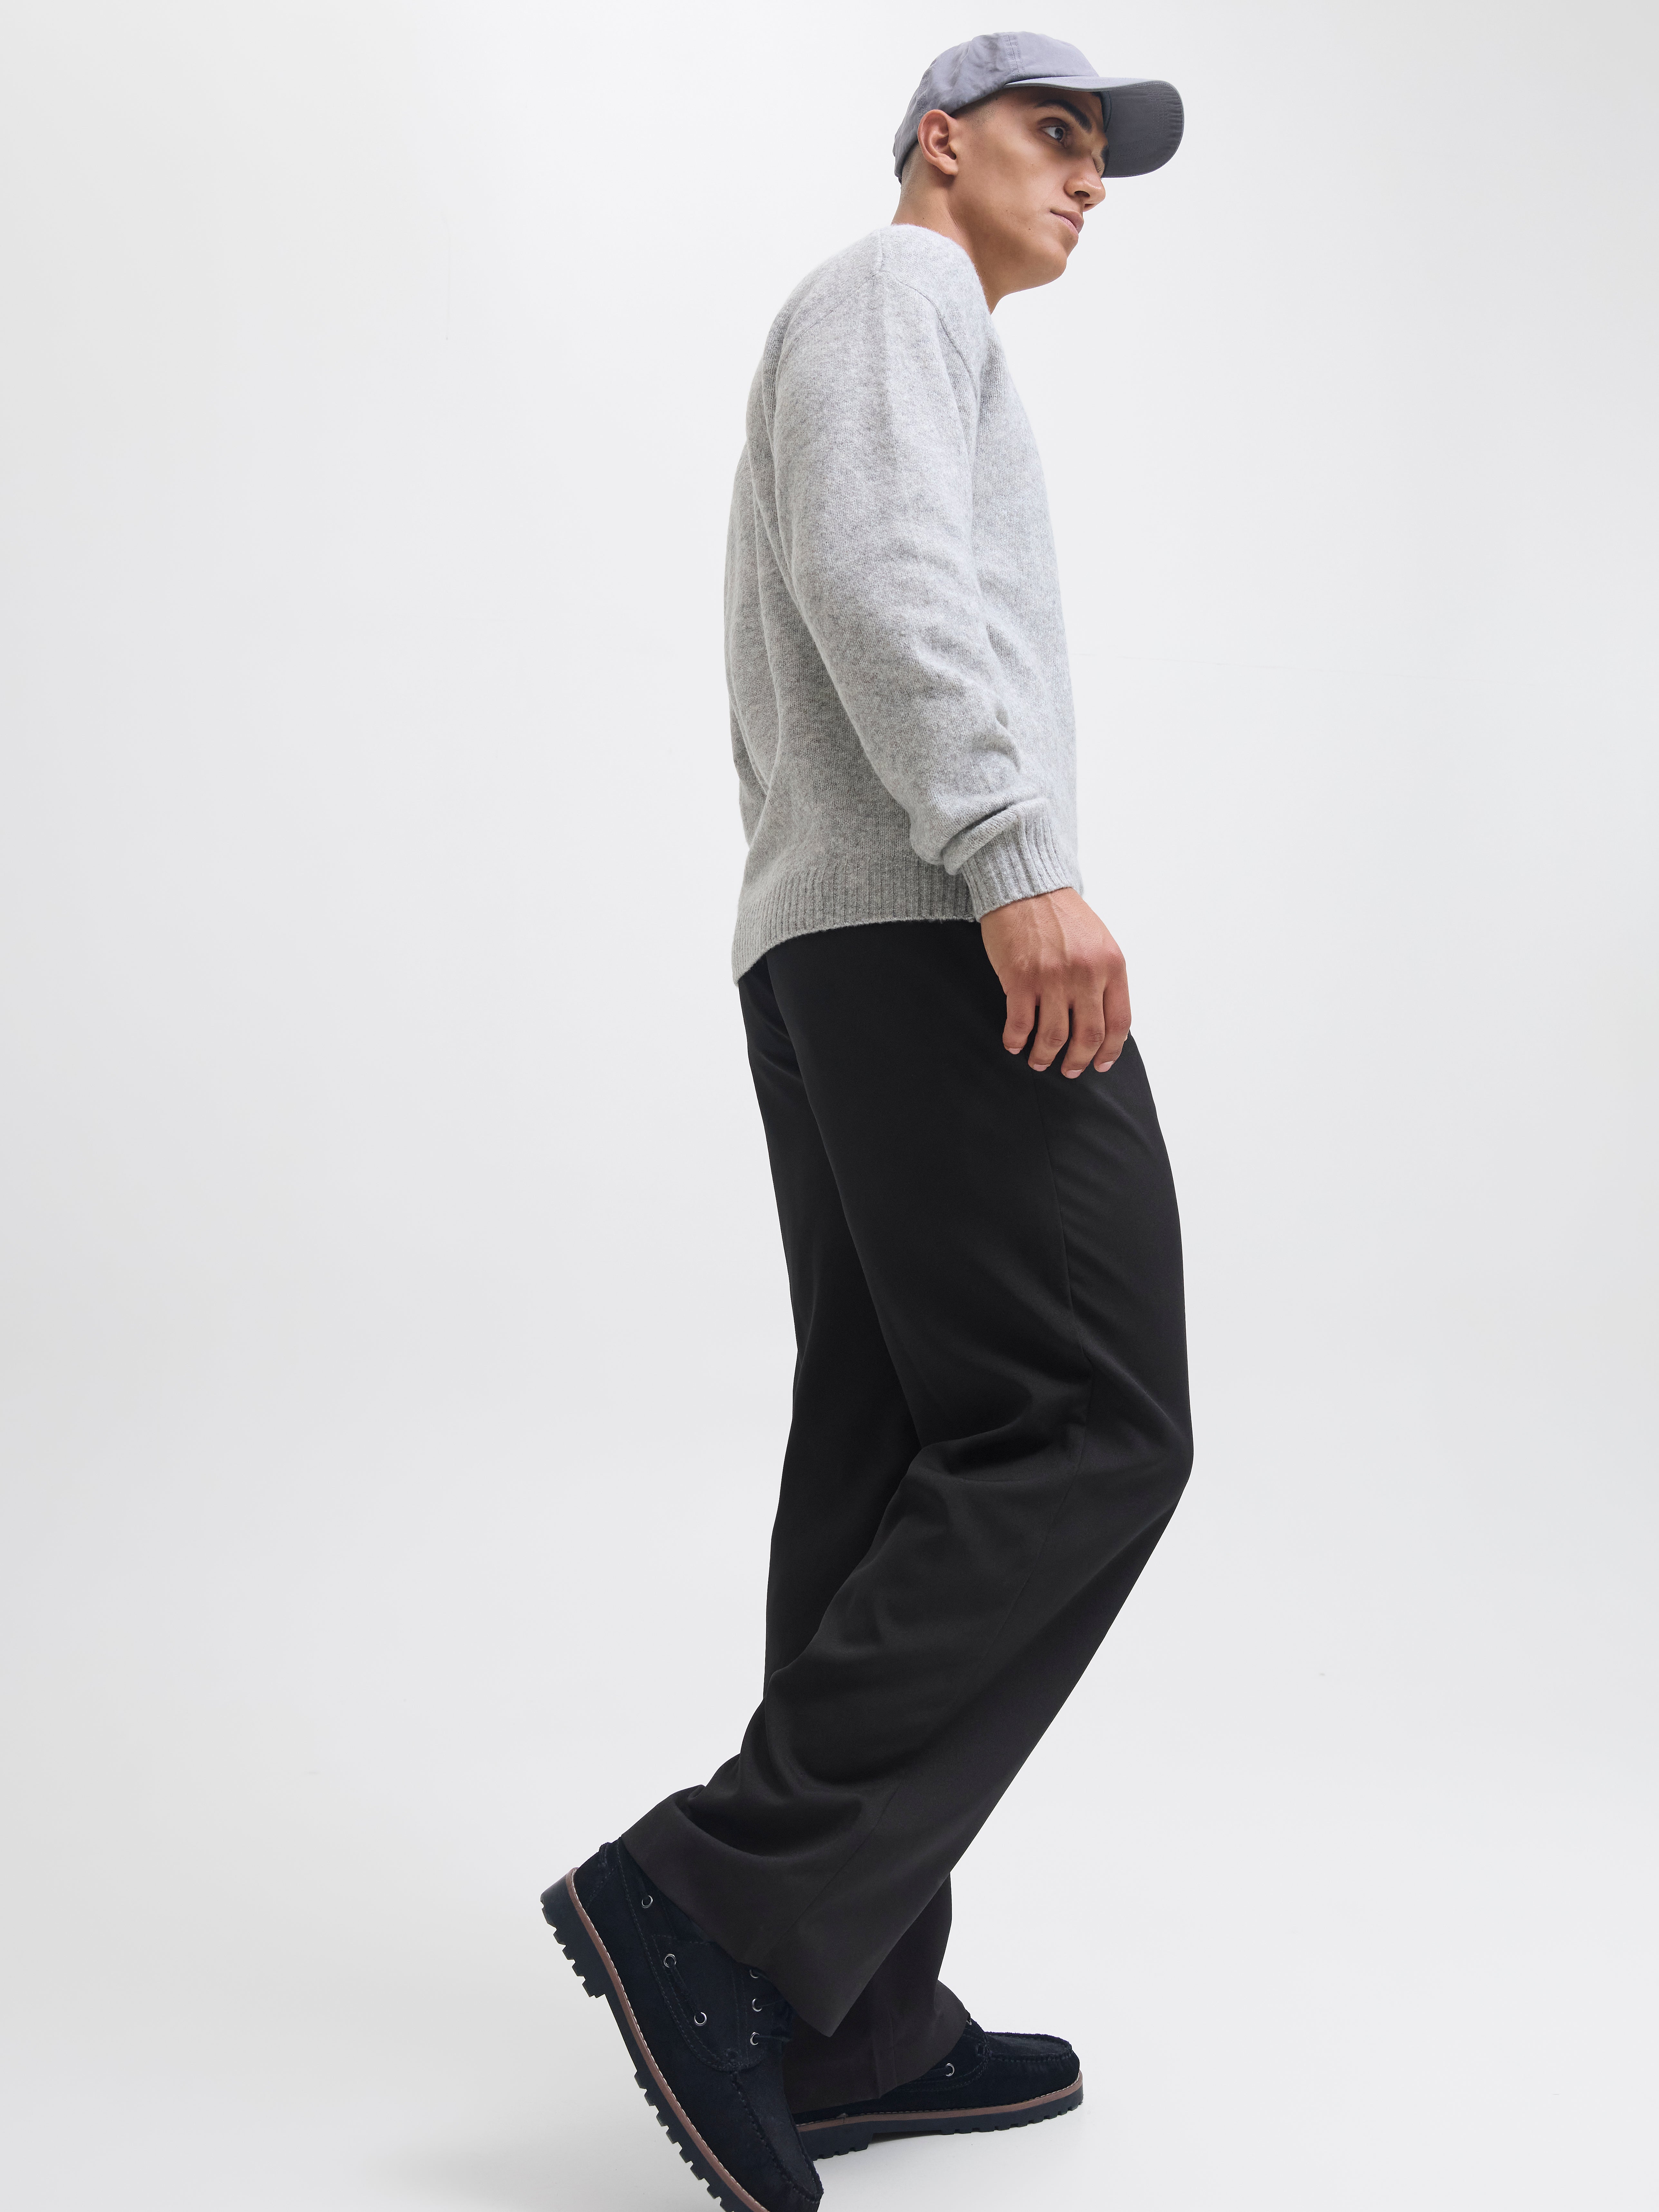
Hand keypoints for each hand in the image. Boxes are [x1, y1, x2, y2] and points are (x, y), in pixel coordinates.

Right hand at [980, 887, 1129, 1075]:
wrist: (1026, 887)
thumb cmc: (1061, 916)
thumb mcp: (1099, 942)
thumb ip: (1105, 978)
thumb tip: (1104, 1021)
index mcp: (1111, 965)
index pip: (1119, 1022)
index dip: (1111, 1050)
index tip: (1102, 1064)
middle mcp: (1086, 974)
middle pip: (1088, 1036)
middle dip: (1078, 1061)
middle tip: (1069, 1070)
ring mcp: (1053, 978)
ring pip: (1054, 1037)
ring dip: (1045, 1056)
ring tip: (1039, 1061)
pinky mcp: (1021, 979)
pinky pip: (1020, 1025)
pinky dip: (1017, 1041)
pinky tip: (1015, 1044)